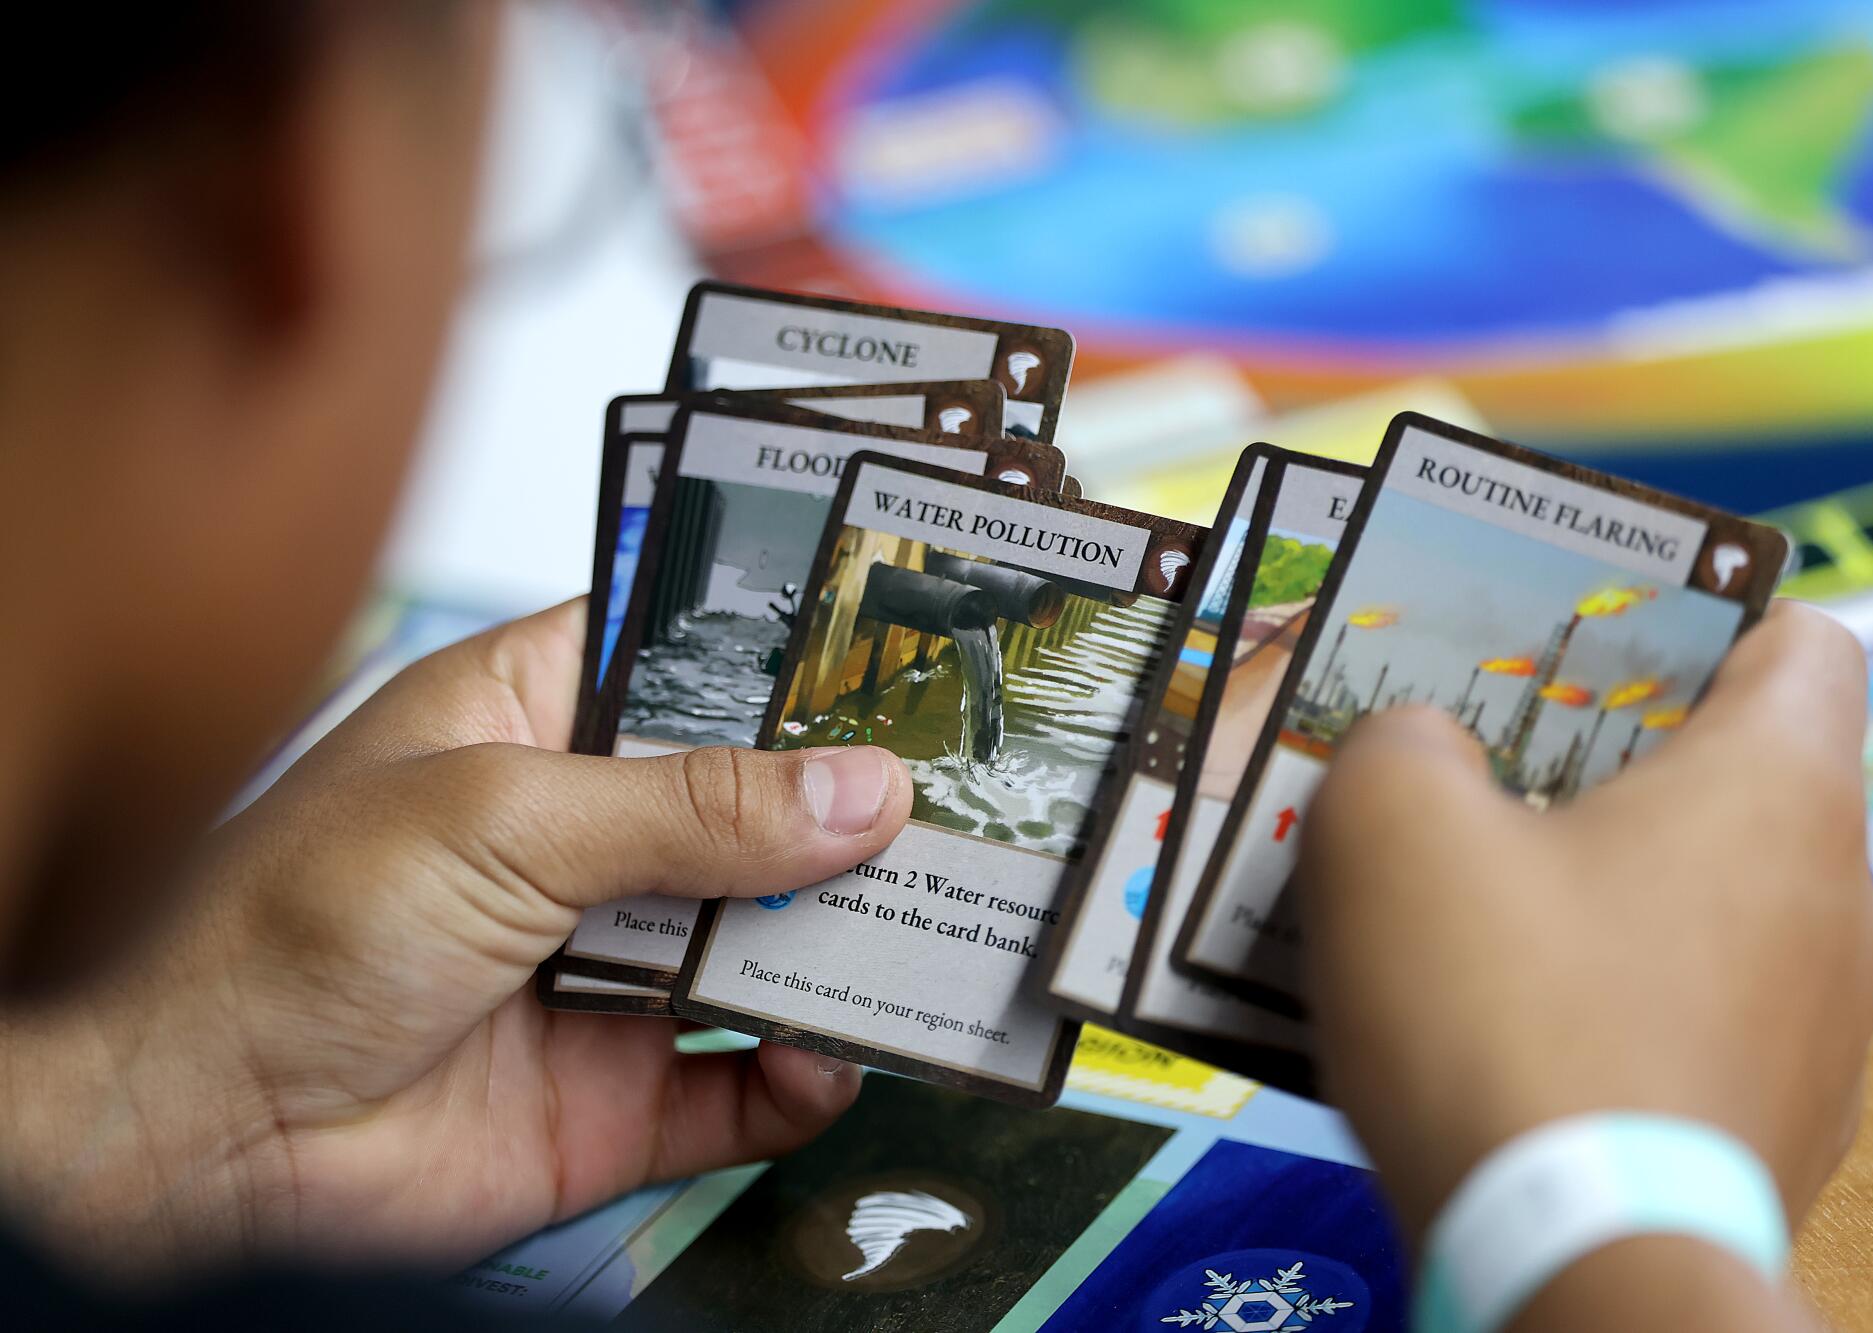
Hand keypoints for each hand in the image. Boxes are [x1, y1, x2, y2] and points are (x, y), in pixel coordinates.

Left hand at [0, 600, 910, 1276]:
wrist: (198, 1139)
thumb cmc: (280, 931)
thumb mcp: (500, 816)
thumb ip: (691, 807)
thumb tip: (859, 792)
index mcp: (537, 725)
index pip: (692, 663)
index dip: (794, 658)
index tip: (907, 651)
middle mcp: (587, 842)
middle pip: (759, 809)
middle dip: (853, 808)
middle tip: (966, 798)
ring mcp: (612, 967)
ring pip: (772, 944)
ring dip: (851, 939)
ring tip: (939, 923)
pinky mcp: (623, 1090)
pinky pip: (748, 1083)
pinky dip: (804, 1075)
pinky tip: (827, 1054)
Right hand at [1297, 601, 1872, 1237]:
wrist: (1576, 1268)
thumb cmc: (1506, 1030)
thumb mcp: (1389, 827)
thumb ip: (1400, 744)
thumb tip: (1420, 754)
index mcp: (1776, 786)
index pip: (1797, 638)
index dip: (1694, 620)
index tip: (1596, 648)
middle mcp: (1834, 898)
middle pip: (1735, 780)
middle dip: (1607, 770)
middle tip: (1489, 782)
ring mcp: (1821, 1027)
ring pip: (1710, 908)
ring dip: (1604, 897)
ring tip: (1473, 921)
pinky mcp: (1780, 1126)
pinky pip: (1695, 1020)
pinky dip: (1616, 1007)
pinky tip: (1508, 1035)